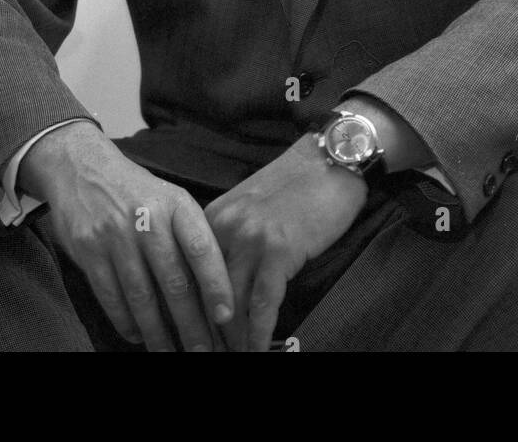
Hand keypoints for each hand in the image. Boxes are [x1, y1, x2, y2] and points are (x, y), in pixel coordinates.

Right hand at [20, 122, 233, 350]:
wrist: (82, 168)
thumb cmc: (138, 193)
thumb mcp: (171, 200)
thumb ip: (192, 238)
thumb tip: (217, 292)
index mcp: (175, 204)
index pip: (201, 249)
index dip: (216, 285)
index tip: (226, 317)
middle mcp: (146, 218)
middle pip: (174, 282)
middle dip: (191, 324)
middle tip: (204, 351)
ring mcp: (115, 235)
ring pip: (142, 297)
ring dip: (158, 333)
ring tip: (170, 353)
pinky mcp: (88, 250)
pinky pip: (111, 297)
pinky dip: (126, 322)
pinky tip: (137, 335)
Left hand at [203, 134, 367, 351]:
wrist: (329, 159)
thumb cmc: (294, 186)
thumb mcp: (249, 206)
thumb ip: (231, 237)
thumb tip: (222, 282)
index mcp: (212, 218)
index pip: (191, 273)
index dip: (188, 309)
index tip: (188, 334)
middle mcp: (225, 228)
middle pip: (207, 293)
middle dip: (207, 331)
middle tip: (204, 354)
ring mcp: (251, 239)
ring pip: (232, 303)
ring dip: (231, 339)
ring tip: (230, 358)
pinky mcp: (280, 250)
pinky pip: (263, 303)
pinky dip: (259, 332)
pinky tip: (257, 350)